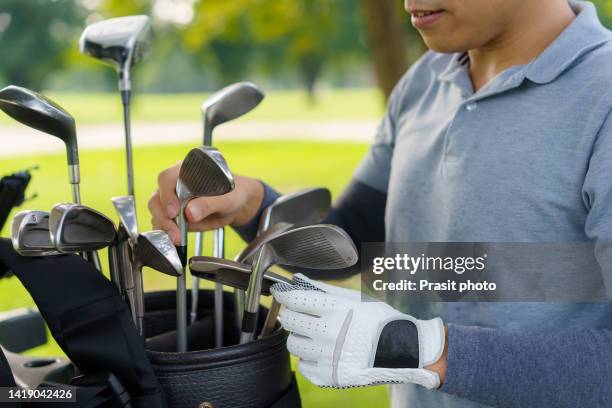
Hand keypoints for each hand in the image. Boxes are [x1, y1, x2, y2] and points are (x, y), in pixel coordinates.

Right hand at [148, 163, 263, 243]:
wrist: (236, 204)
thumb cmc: (232, 193)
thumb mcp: (226, 198)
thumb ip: (209, 203)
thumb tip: (190, 213)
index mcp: (186, 170)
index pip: (166, 178)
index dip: (167, 195)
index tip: (174, 211)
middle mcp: (174, 184)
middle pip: (157, 198)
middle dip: (164, 217)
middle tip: (175, 231)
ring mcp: (171, 200)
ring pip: (157, 212)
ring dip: (164, 227)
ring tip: (177, 238)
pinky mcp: (173, 215)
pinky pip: (162, 223)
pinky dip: (165, 233)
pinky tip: (175, 239)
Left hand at [271, 274, 445, 388]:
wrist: (403, 351)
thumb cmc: (380, 321)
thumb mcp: (356, 299)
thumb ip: (325, 290)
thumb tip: (298, 282)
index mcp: (336, 309)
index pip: (295, 300)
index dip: (284, 296)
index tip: (282, 295)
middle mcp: (329, 332)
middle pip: (289, 321)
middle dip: (291, 315)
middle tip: (300, 315)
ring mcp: (328, 356)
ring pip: (292, 344)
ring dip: (300, 337)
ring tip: (314, 335)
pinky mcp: (329, 376)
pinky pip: (303, 367)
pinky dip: (309, 359)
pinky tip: (322, 353)